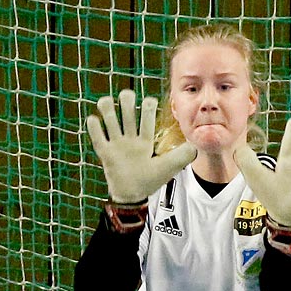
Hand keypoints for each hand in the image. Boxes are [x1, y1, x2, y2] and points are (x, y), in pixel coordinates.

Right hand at [85, 89, 196, 203]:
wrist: (133, 195)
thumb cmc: (151, 180)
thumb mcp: (169, 166)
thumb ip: (184, 155)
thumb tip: (197, 144)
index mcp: (145, 139)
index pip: (147, 117)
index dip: (148, 107)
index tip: (149, 102)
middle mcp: (131, 138)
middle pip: (128, 114)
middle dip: (127, 102)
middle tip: (126, 95)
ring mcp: (117, 145)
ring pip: (111, 122)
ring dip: (107, 110)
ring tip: (105, 102)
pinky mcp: (106, 154)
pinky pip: (97, 139)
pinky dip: (94, 129)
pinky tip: (93, 119)